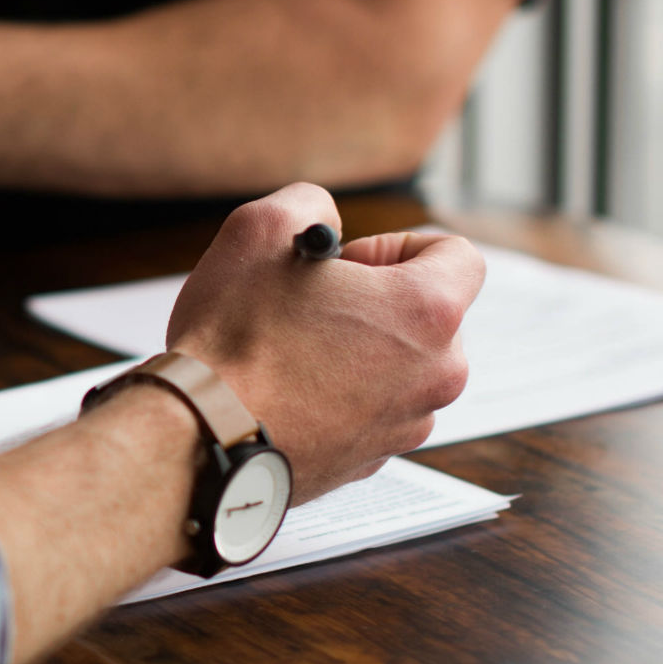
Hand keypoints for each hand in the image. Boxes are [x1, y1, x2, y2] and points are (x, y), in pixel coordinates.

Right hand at [165, 183, 482, 503]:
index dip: (399, 245)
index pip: (459, 256)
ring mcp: (407, 423)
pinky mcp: (373, 458)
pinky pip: (373, 409)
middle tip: (314, 305)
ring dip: (359, 350)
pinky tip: (287, 390)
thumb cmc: (234, 339)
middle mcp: (436, 374)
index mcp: (426, 312)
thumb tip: (325, 227)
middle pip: (431, 316)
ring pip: (400, 366)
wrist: (203, 437)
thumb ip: (310, 204)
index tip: (350, 263)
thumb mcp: (260, 230)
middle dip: (378, 301)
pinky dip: (342, 394)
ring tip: (293, 350)